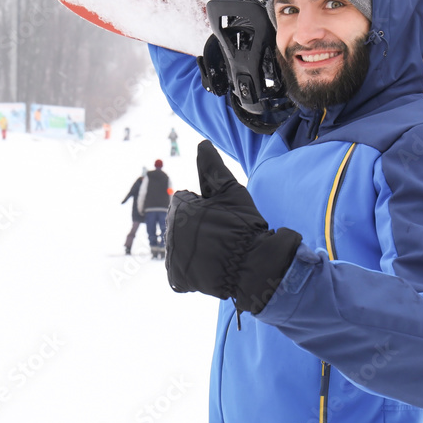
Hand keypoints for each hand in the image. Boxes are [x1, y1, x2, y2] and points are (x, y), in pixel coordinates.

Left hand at [165, 141, 301, 313]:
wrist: (252, 265)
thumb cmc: (243, 225)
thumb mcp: (230, 190)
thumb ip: (212, 167)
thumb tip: (202, 143)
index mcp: (179, 208)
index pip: (185, 201)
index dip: (205, 207)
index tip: (221, 217)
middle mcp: (170, 232)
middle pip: (182, 224)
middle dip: (198, 227)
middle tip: (222, 234)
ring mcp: (172, 257)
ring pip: (182, 246)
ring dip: (196, 247)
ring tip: (218, 251)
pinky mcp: (177, 278)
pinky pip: (180, 270)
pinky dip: (193, 269)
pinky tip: (209, 266)